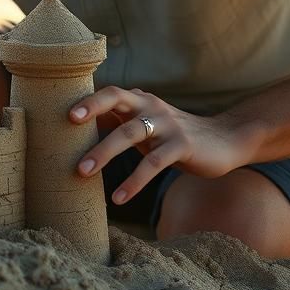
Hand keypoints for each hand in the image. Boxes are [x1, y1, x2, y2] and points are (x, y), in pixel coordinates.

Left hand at [69, 87, 248, 204]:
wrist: (226, 140)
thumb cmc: (173, 135)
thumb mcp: (146, 125)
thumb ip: (118, 123)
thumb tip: (77, 131)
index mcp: (140, 100)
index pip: (110, 92)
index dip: (87, 99)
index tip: (64, 112)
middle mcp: (151, 107)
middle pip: (117, 101)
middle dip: (91, 111)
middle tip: (67, 125)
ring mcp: (167, 125)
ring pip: (130, 134)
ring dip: (103, 153)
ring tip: (81, 173)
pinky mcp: (182, 146)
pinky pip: (153, 163)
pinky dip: (134, 181)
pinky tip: (118, 197)